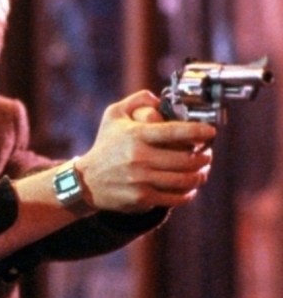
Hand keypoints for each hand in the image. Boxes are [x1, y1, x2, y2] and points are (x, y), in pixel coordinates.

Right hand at [76, 90, 216, 212]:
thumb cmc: (105, 145)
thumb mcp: (113, 116)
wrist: (87, 181)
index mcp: (135, 135)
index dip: (198, 131)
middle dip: (204, 157)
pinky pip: (175, 197)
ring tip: (201, 171)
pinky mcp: (142, 198)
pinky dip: (188, 193)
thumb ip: (136, 100)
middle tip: (207, 154)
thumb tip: (159, 99)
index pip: (174, 131)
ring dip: (199, 175)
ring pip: (185, 179)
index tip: (210, 131)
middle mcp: (139, 158)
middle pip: (186, 159)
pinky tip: (189, 187)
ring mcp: (141, 179)